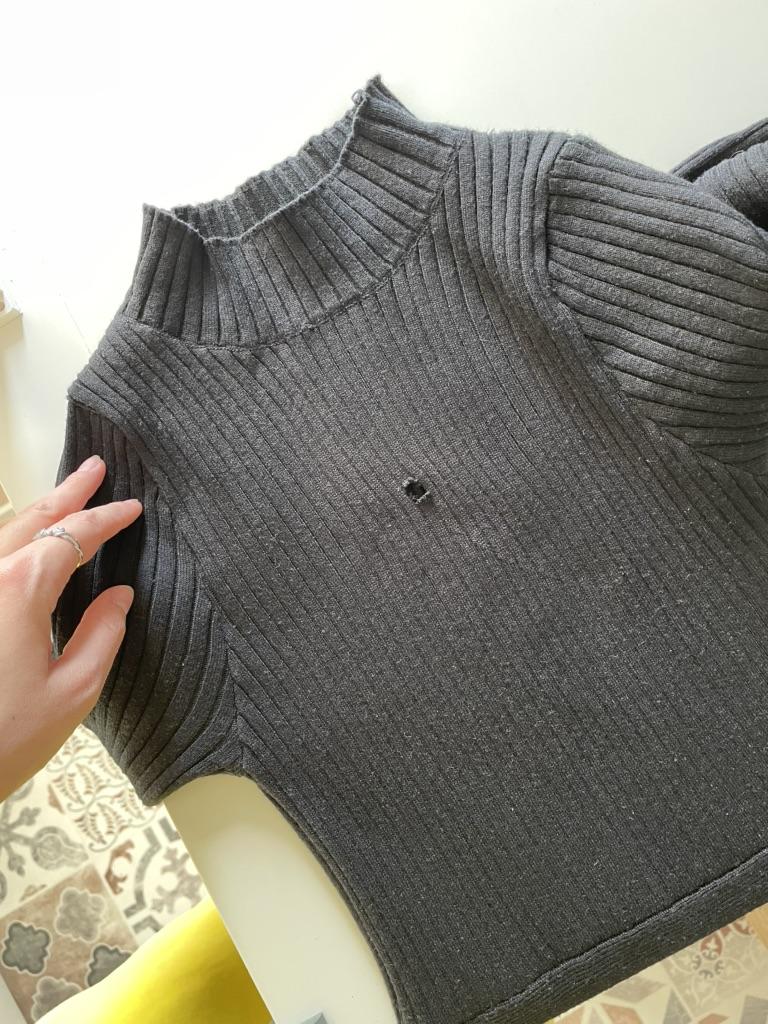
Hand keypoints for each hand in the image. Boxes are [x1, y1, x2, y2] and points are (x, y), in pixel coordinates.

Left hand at [0, 454, 142, 801]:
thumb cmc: (3, 739)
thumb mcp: (72, 693)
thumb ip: (101, 636)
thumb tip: (118, 598)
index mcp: (20, 589)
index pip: (72, 538)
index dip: (106, 520)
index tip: (132, 509)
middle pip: (30, 520)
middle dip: (66, 493)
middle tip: (92, 468)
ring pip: (1, 533)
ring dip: (36, 511)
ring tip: (64, 497)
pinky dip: (12, 538)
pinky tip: (24, 543)